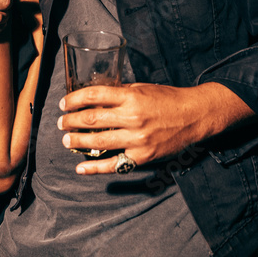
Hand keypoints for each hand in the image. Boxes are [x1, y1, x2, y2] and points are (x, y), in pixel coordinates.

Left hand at [57, 82, 254, 174]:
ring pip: (98, 142)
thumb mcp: (143, 88)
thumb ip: (120, 93)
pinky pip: (114, 164)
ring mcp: (137, 139)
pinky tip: (81, 167)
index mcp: (131, 97)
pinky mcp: (143, 156)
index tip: (64, 103)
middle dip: (71, 121)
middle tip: (62, 123)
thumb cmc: (168, 99)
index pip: (94, 96)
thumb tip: (95, 97)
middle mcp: (132, 117)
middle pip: (92, 119)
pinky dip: (94, 168)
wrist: (194, 115)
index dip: (74, 99)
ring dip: (77, 141)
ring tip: (67, 140)